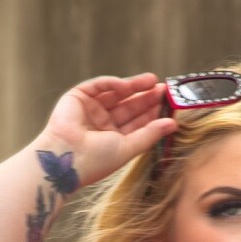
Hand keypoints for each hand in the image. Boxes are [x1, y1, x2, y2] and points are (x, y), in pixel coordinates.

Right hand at [38, 72, 175, 191]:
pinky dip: (112, 83)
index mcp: (113, 139)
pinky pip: (98, 86)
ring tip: (152, 81)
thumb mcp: (128, 148)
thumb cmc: (96, 160)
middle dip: (145, 97)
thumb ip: (150, 134)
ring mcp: (91, 109)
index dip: (151, 113)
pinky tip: (127, 84)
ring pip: (116, 94)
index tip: (168, 105)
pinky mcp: (78, 97)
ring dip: (133, 86)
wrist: (66, 158)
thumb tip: (173, 124)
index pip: (136, 123)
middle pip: (128, 106)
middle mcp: (102, 124)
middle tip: (164, 89)